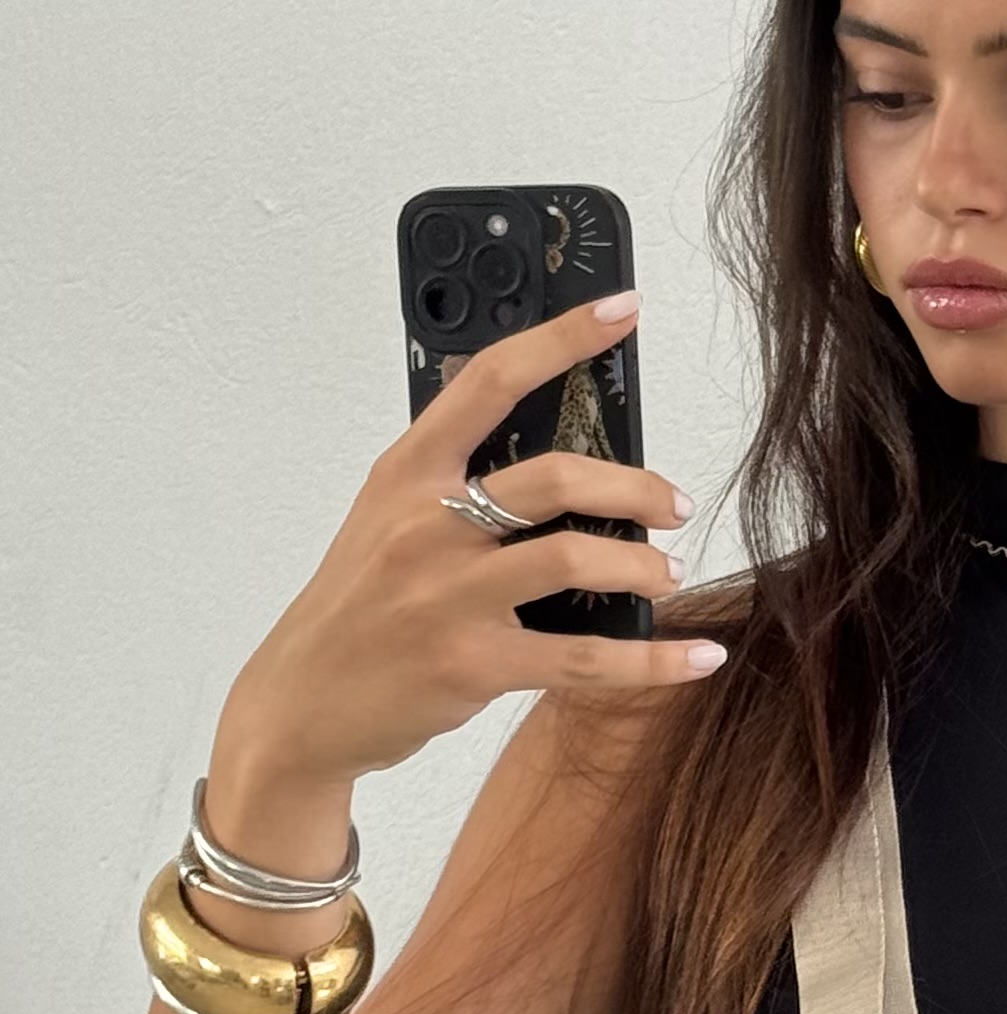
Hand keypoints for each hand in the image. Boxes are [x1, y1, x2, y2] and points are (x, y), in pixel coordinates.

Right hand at [216, 290, 724, 799]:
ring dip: (643, 567)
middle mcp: (426, 525)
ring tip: (667, 574)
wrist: (302, 704)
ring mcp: (447, 596)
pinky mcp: (470, 664)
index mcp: (407, 473)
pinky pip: (584, 658)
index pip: (489, 380)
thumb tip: (563, 465)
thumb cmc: (359, 607)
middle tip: (672, 503)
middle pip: (555, 477)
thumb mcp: (388, 521)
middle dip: (634, 486)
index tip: (620, 309)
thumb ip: (455, 484)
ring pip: (573, 559)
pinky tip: (696, 657)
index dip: (561, 338)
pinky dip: (653, 660)